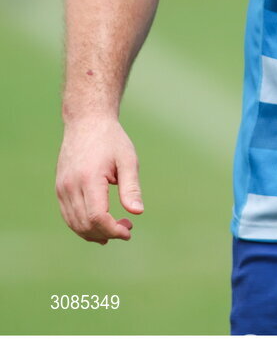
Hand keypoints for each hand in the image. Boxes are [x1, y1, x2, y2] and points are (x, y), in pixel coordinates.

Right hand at [56, 117, 142, 243]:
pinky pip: (68, 216)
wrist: (86, 122)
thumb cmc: (111, 140)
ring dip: (94, 233)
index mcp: (89, 178)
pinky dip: (83, 226)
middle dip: (106, 233)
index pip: (97, 217)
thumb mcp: (127, 159)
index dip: (113, 229)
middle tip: (127, 228)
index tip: (129, 230)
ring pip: (74, 224)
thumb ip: (131, 187)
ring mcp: (62, 188)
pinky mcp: (60, 189)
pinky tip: (99, 226)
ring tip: (115, 230)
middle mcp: (70, 186)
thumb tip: (138, 212)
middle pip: (85, 224)